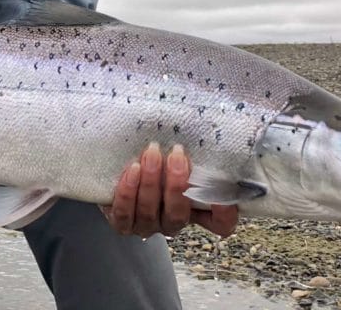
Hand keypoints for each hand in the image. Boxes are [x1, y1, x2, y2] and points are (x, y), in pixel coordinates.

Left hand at [103, 142, 238, 238]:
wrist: (116, 164)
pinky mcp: (122, 223)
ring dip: (151, 182)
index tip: (223, 188)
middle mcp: (171, 221)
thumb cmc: (155, 154)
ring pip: (150, 213)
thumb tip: (222, 115)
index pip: (219, 223)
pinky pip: (125, 214)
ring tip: (152, 154)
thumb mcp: (177, 152)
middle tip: (177, 155)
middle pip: (178, 215)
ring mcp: (146, 225)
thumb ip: (196, 146)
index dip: (224, 213)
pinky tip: (132, 169)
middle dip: (177, 185)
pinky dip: (128, 192)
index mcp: (193, 210)